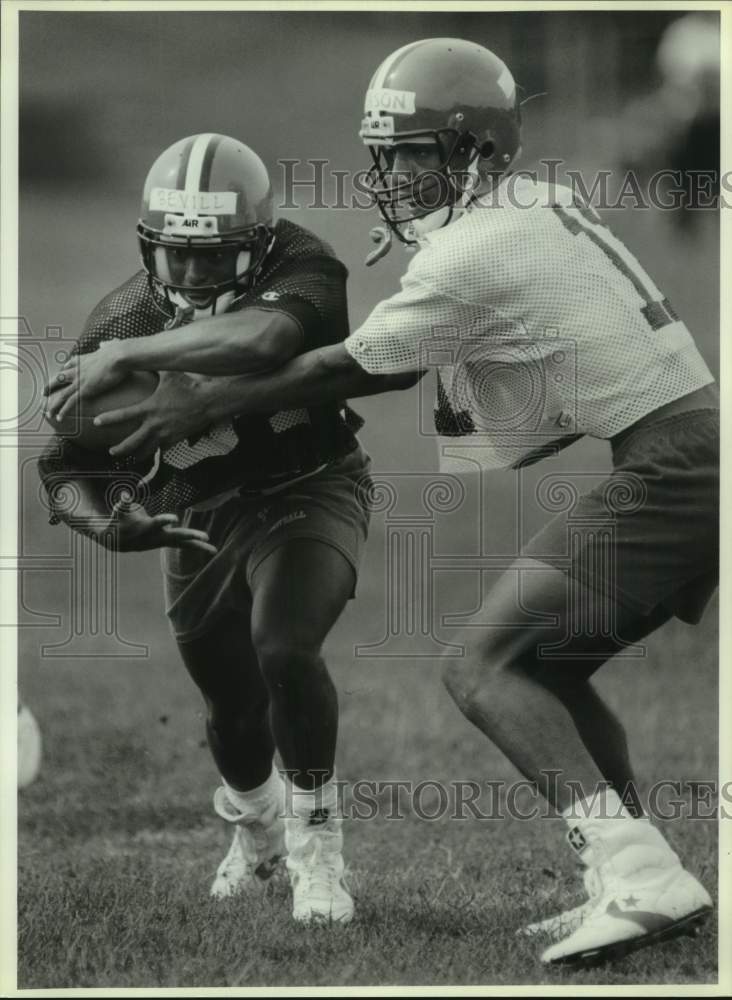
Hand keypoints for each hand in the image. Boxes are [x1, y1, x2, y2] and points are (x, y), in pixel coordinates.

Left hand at [44, 340, 125, 422]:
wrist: (118, 356)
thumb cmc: (118, 351)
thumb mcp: (110, 346)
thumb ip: (107, 345)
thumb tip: (107, 344)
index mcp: (84, 359)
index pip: (69, 363)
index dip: (64, 369)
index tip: (61, 372)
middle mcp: (77, 369)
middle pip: (59, 378)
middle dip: (50, 386)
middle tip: (44, 392)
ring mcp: (79, 380)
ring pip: (61, 394)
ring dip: (53, 404)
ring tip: (48, 412)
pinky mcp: (84, 390)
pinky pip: (70, 403)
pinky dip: (63, 411)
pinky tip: (59, 418)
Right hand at [88, 496, 216, 553]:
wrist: (117, 541)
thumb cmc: (119, 520)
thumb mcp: (119, 510)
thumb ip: (124, 503)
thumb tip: (125, 495)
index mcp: (146, 528)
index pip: (157, 523)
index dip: (165, 520)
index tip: (175, 518)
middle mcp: (157, 537)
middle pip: (176, 536)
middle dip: (191, 536)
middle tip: (206, 536)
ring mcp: (163, 541)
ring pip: (183, 544)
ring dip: (199, 546)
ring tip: (214, 550)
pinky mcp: (166, 542)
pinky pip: (184, 544)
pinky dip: (196, 546)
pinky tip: (209, 548)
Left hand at [93, 371, 213, 458]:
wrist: (209, 401)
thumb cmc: (188, 385)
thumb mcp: (168, 373)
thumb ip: (151, 366)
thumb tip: (140, 353)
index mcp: (150, 408)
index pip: (123, 416)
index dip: (108, 419)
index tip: (97, 422)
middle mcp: (155, 424)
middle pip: (133, 442)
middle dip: (120, 449)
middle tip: (111, 451)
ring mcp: (166, 434)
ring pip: (147, 450)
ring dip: (137, 455)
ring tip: (130, 458)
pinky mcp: (176, 439)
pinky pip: (164, 448)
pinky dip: (157, 451)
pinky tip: (154, 453)